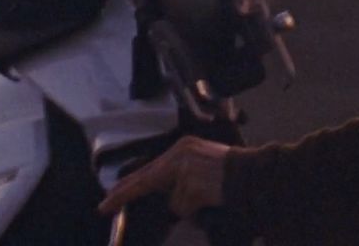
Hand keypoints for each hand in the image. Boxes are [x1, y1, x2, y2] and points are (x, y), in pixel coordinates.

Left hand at [97, 136, 229, 218]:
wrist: (255, 174)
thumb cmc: (232, 173)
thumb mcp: (200, 164)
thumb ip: (180, 176)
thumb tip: (165, 199)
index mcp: (182, 148)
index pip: (148, 170)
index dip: (126, 185)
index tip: (107, 196)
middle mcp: (180, 154)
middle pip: (145, 180)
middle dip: (123, 195)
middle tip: (103, 207)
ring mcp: (185, 170)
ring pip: (174, 202)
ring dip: (188, 206)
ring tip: (210, 195)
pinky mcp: (192, 186)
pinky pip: (186, 208)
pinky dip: (197, 210)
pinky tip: (212, 198)